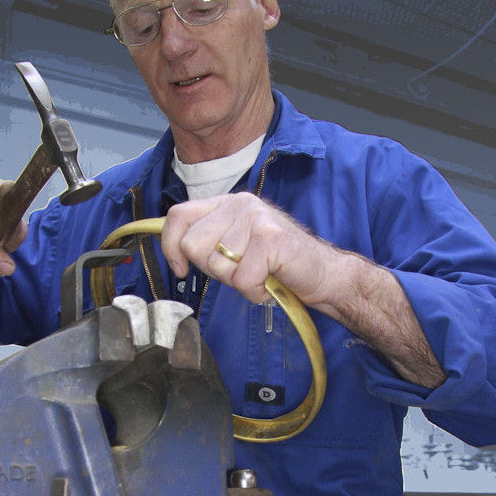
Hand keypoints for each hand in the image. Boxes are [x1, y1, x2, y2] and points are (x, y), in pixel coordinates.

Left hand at [161, 192, 334, 306]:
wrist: (324, 274)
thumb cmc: (278, 265)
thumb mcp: (235, 247)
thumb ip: (208, 242)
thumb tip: (174, 251)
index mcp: (227, 204)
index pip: (178, 216)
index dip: (171, 247)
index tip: (180, 269)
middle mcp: (239, 204)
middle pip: (192, 245)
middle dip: (213, 269)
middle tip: (241, 271)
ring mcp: (256, 218)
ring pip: (217, 265)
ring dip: (238, 282)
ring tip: (260, 274)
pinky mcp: (270, 238)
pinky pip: (242, 279)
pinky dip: (256, 291)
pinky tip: (270, 282)